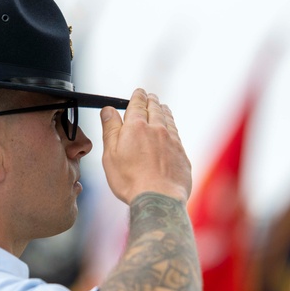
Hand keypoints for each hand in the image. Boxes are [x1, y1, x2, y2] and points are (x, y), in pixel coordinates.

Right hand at [99, 89, 191, 204]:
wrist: (159, 198)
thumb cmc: (130, 180)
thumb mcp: (111, 154)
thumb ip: (111, 130)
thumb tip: (108, 110)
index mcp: (136, 127)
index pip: (137, 105)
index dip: (137, 96)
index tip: (138, 92)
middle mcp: (156, 129)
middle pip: (155, 109)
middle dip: (151, 101)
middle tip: (151, 96)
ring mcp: (172, 141)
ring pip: (168, 120)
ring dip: (164, 111)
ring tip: (163, 107)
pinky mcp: (181, 154)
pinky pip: (177, 134)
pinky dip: (173, 127)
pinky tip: (171, 129)